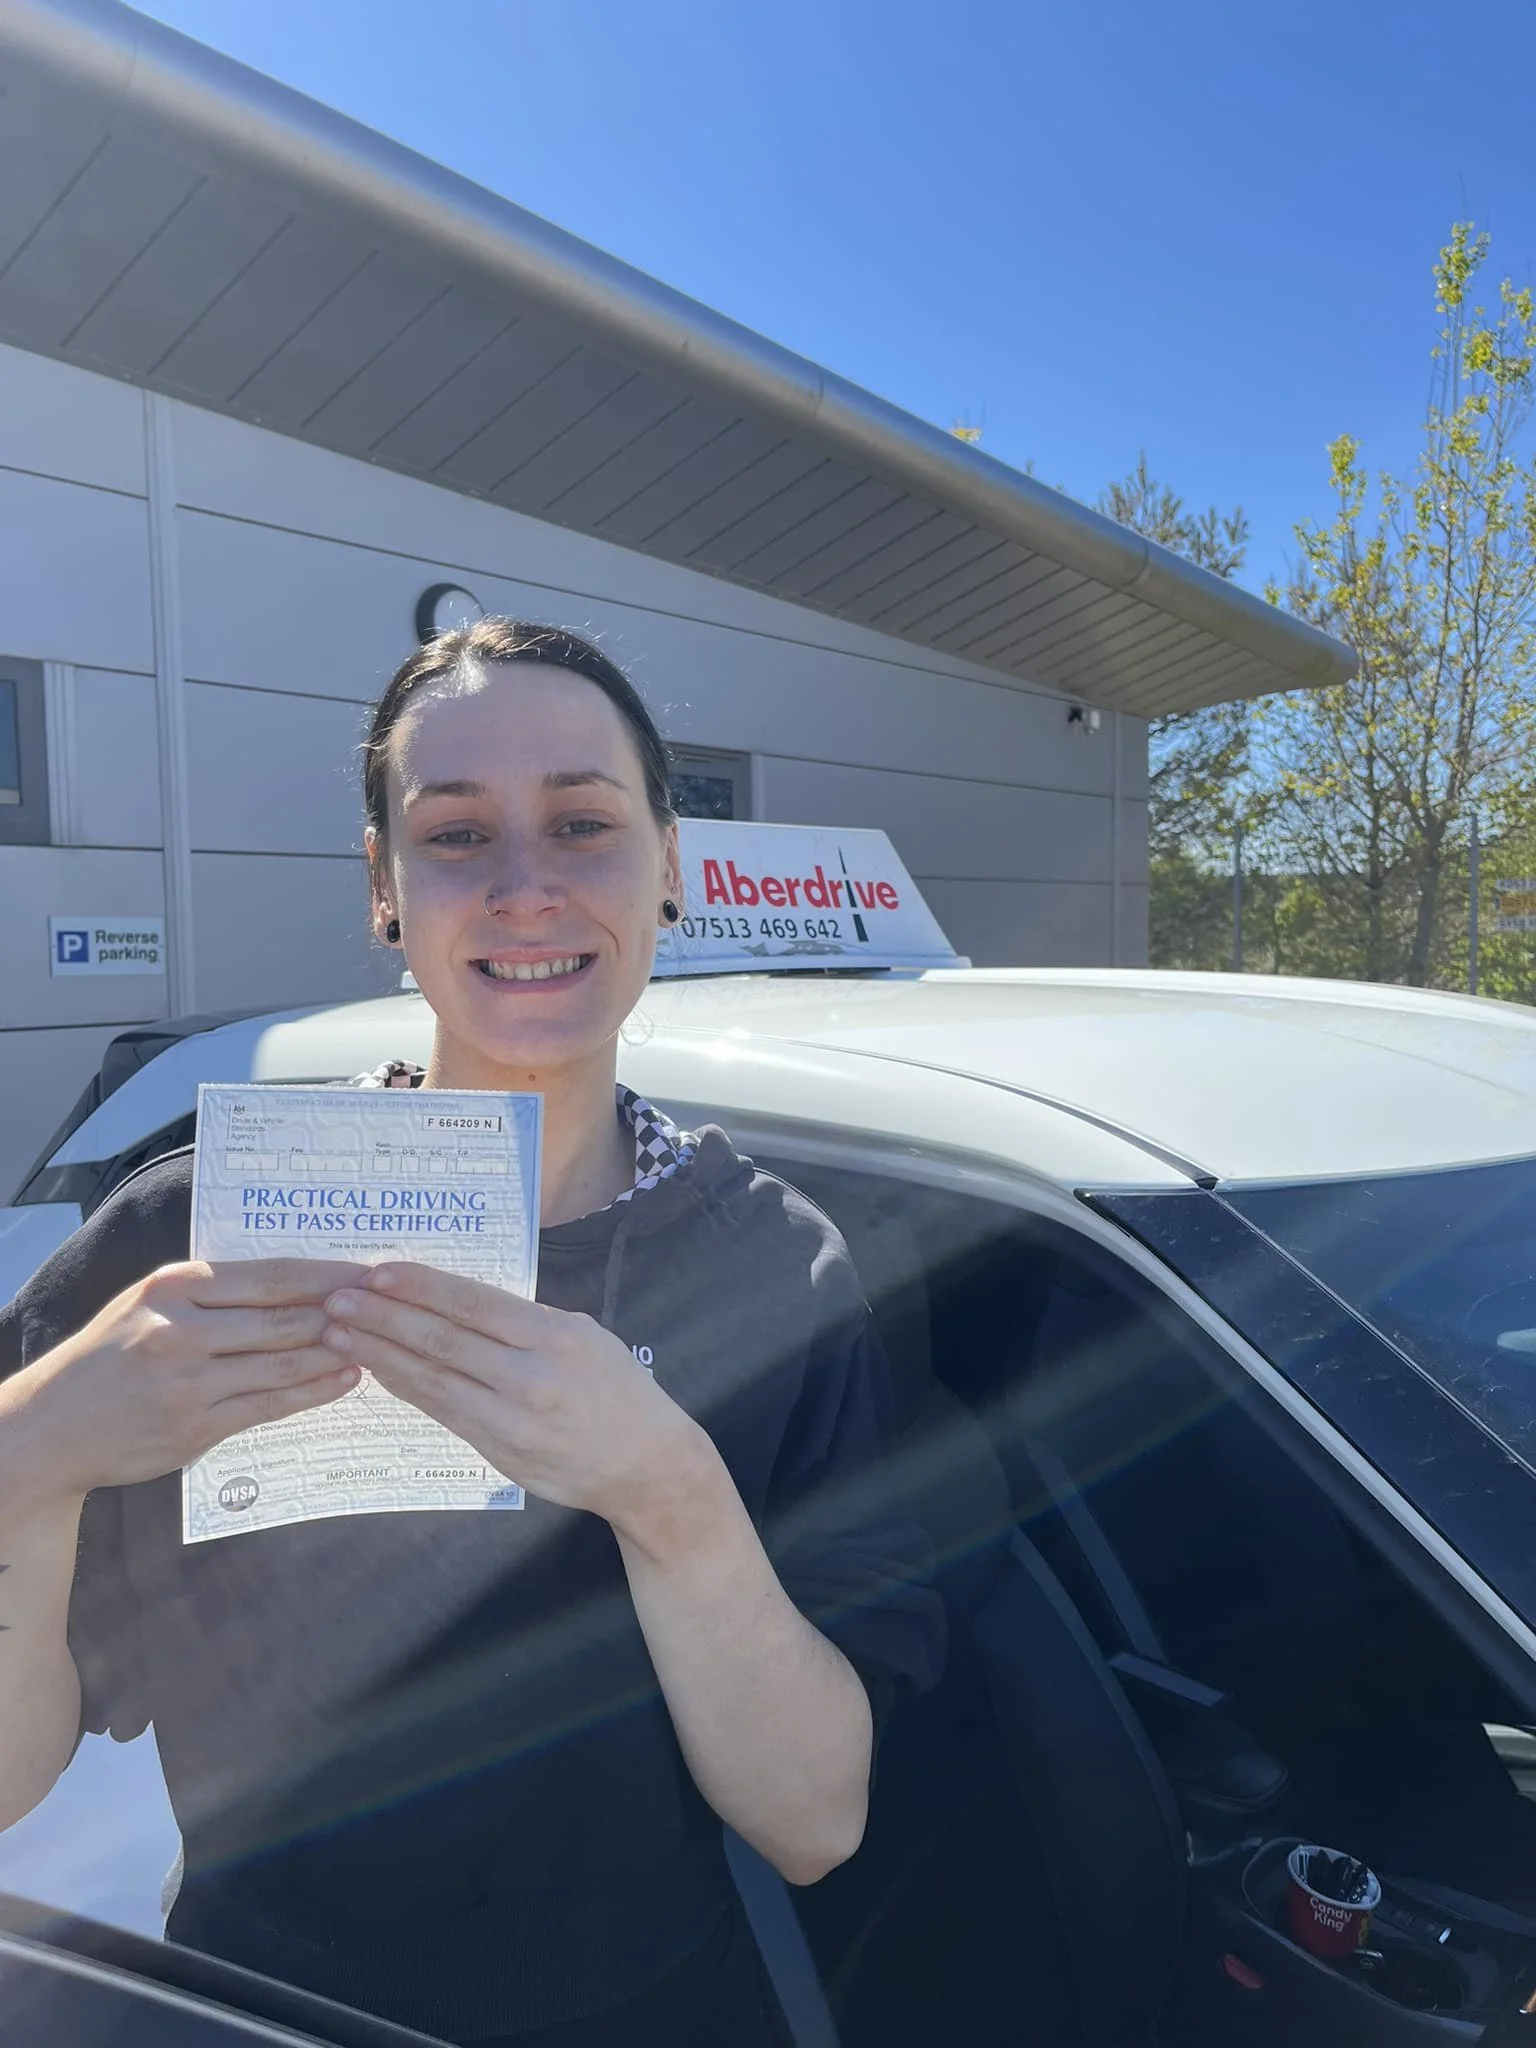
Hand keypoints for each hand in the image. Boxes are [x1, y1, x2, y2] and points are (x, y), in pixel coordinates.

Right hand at [0, 1259, 368, 1503]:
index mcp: (175, 1288)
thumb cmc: (113, 1354)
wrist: (55, 1426)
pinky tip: (344, 1381)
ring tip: (376, 1343)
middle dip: (342, 1313)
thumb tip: (299, 1280)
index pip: (270, 1276)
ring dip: (336, 1353)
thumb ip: (215, 1291)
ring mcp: (189, 1383)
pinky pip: (269, 1404)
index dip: (327, 1275)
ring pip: (283, 1363)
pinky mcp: (195, 1428)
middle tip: (388, 1309)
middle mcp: (181, 1330)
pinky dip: (313, 1391)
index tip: (370, 1272)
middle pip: (284, 1318)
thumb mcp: (151, 1302)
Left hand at [321, 1265, 714, 1532]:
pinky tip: (378, 1370)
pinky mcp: (500, 1451)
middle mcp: (532, 1376)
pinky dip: (406, 1387)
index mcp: (556, 1336)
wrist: (648, 1467)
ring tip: (340, 1332)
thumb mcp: (585, 1337)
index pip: (474, 1302)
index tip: (378, 1272)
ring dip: (380, 1353)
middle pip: (443, 1339)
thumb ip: (526, 1322)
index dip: (420, 1287)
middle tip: (338, 1298)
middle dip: (384, 1316)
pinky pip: (442, 1411)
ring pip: (434, 1378)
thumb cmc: (618, 1392)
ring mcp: (514, 1418)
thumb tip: (458, 1301)